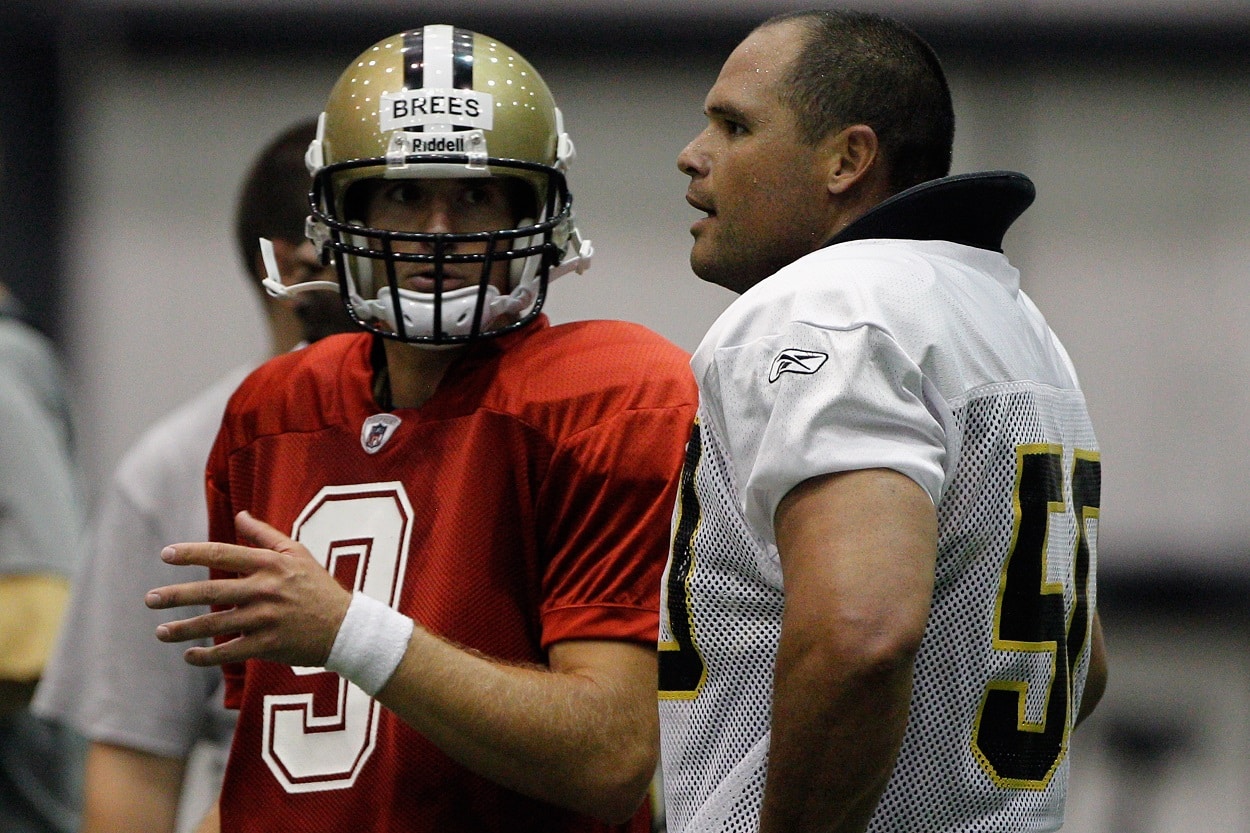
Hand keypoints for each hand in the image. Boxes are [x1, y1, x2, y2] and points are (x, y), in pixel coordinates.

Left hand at [145, 511, 351, 668]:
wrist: (347, 627)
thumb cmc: (317, 587)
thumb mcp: (296, 553)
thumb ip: (264, 535)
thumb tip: (239, 515)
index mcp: (270, 564)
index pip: (222, 555)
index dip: (191, 554)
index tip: (165, 555)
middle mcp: (265, 590)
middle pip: (211, 592)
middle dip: (176, 596)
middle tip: (150, 600)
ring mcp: (266, 619)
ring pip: (215, 625)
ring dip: (183, 629)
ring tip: (161, 632)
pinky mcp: (269, 645)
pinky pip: (230, 651)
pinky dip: (206, 656)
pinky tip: (189, 656)